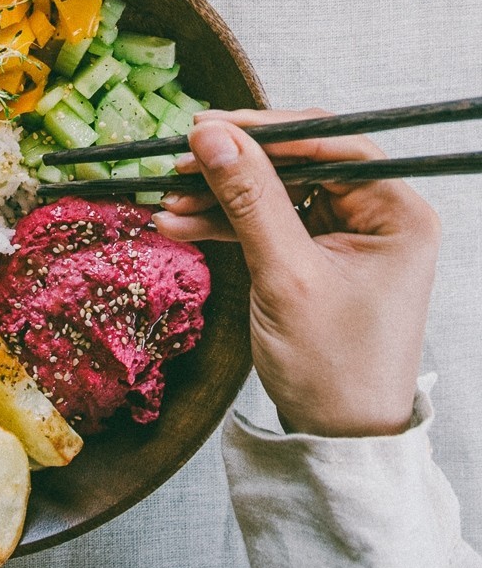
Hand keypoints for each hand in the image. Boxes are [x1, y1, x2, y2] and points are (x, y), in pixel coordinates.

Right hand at [151, 107, 440, 436]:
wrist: (338, 441)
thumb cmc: (334, 369)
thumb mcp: (285, 276)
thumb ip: (249, 198)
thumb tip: (213, 135)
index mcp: (397, 212)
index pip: (331, 142)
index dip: (269, 130)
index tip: (211, 126)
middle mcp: (379, 215)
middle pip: (298, 162)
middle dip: (236, 165)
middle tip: (184, 160)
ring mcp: (348, 234)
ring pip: (277, 190)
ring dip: (222, 195)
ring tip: (170, 198)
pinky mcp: (319, 255)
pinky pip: (270, 220)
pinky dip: (228, 222)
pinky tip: (183, 223)